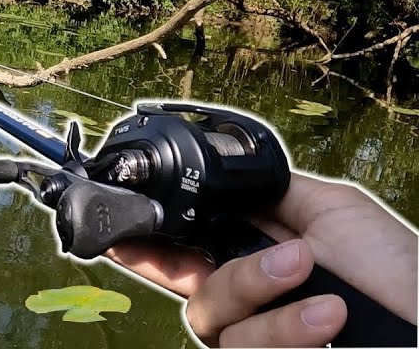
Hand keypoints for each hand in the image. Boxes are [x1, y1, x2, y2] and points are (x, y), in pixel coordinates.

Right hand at [107, 172, 417, 347]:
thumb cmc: (400, 277)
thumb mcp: (332, 212)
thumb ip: (268, 192)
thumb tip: (216, 176)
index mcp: (254, 261)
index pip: (182, 255)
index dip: (145, 248)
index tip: (117, 235)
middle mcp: (249, 307)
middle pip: (193, 292)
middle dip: (237, 280)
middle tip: (293, 263)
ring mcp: (259, 342)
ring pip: (215, 324)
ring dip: (271, 308)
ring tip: (327, 301)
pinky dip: (285, 332)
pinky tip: (328, 321)